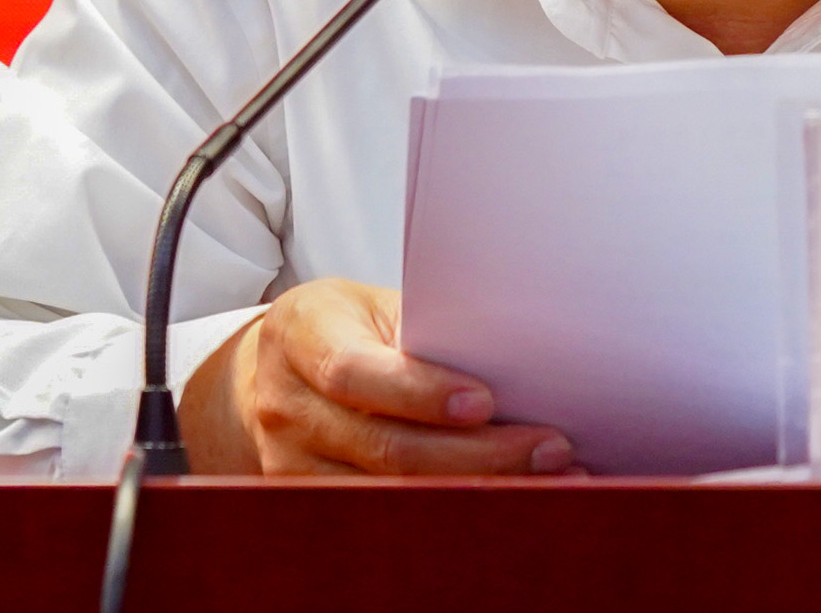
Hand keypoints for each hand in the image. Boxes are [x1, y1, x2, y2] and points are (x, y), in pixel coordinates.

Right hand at [177, 278, 576, 476]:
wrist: (271, 375)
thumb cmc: (341, 327)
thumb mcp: (369, 305)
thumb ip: (420, 328)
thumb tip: (509, 359)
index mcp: (300, 334)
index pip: (354, 371)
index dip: (419, 392)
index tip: (484, 401)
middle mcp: (288, 405)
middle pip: (384, 446)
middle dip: (476, 453)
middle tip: (549, 448)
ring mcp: (292, 462)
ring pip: (393, 492)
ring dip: (478, 488)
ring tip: (549, 479)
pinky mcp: (312, 503)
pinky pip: (390, 515)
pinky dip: (454, 509)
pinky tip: (506, 500)